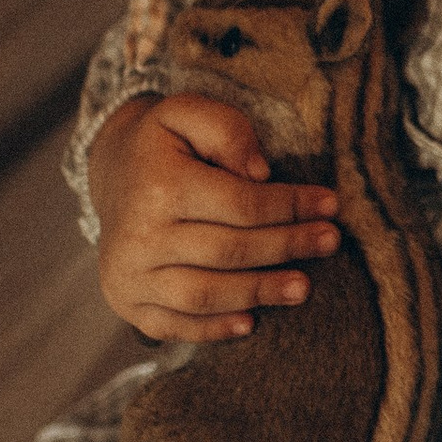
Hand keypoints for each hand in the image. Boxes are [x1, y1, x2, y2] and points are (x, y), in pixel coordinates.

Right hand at [90, 94, 341, 342]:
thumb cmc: (162, 144)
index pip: (241, 205)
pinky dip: (213, 329)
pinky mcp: (126, 301)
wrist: (111, 173)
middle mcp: (138, 236)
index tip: (330, 205)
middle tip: (329, 242)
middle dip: (286, 247)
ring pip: (205, 295)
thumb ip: (227, 131)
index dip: (290, 206)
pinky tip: (251, 321)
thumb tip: (261, 173)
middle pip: (229, 251)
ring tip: (303, 287)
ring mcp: (129, 275)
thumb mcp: (186, 112)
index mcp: (158, 187)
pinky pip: (173, 325)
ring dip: (259, 293)